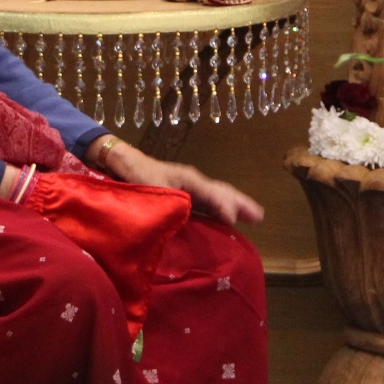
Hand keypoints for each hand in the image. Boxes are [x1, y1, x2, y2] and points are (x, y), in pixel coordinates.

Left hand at [101, 141, 263, 225]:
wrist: (123, 163)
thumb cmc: (137, 176)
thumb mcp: (153, 189)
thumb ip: (171, 201)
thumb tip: (190, 215)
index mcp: (189, 179)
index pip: (212, 194)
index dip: (223, 206)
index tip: (233, 220)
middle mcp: (194, 181)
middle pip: (222, 192)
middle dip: (241, 203)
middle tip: (260, 217)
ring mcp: (190, 187)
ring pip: (218, 195)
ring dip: (235, 205)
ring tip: (253, 217)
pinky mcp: (185, 193)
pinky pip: (209, 201)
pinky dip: (221, 208)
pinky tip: (226, 219)